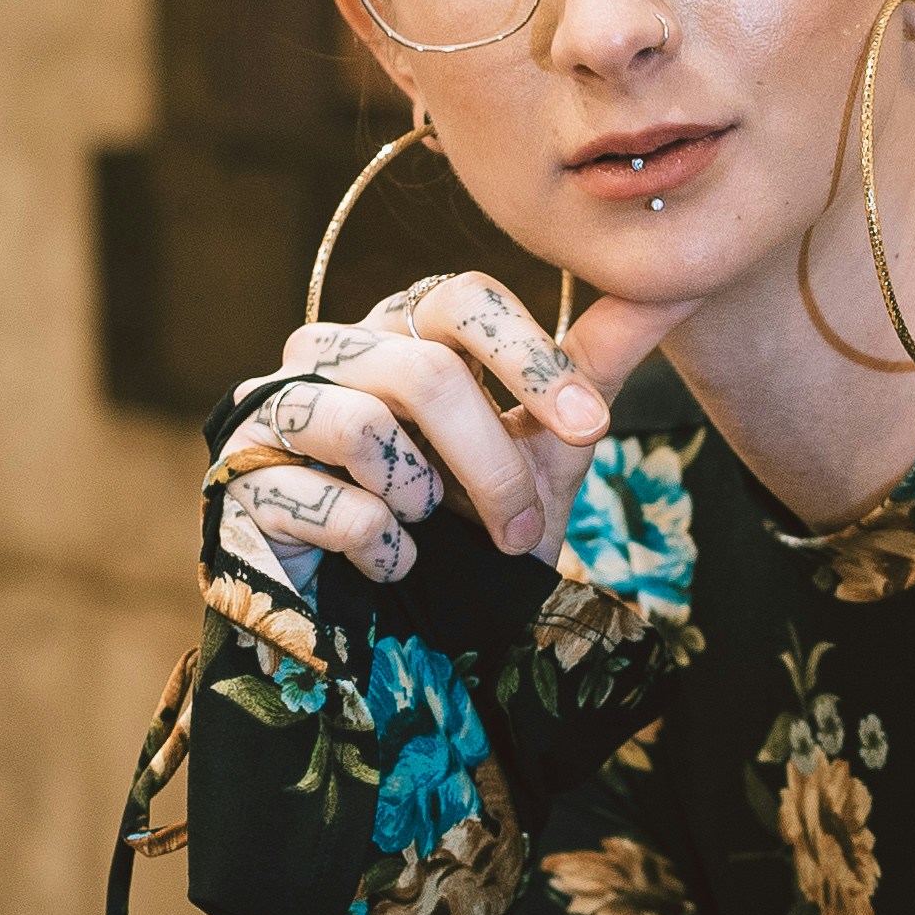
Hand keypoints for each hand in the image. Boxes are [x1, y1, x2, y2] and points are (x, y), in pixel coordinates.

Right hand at [211, 271, 678, 583]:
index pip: (462, 298)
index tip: (590, 425)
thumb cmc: (475, 524)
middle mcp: (333, 351)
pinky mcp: (242, 481)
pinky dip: (378, 546)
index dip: (530, 357)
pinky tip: (390, 564)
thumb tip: (672, 286)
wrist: (411, 628)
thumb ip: (595, 368)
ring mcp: (276, 412)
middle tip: (523, 530)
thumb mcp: (546, 449)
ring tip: (431, 529)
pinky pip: (320, 500)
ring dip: (424, 500)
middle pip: (422, 371)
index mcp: (406, 327)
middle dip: (491, 463)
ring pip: (362, 426)